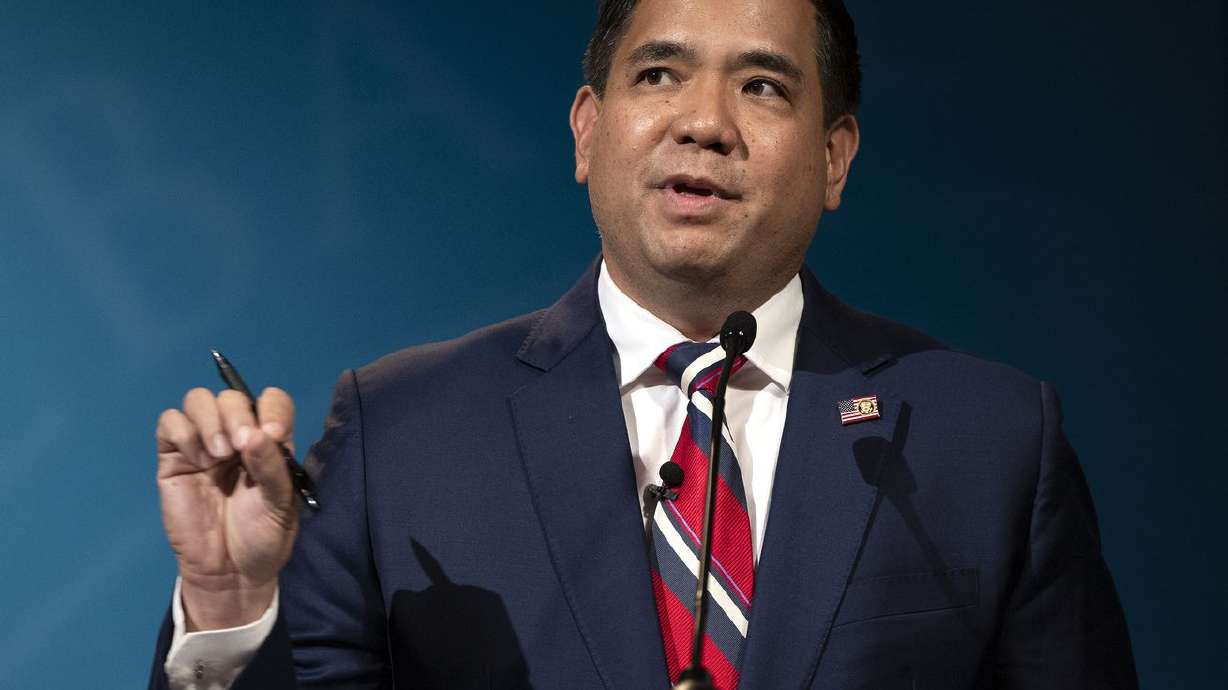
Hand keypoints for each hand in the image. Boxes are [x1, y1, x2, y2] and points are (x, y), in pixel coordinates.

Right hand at [156, 387, 299, 630]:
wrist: (229, 571)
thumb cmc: (262, 536)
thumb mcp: (280, 504)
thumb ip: (271, 467)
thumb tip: (257, 433)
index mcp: (268, 441)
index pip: (271, 401)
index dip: (271, 408)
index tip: (273, 433)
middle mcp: (236, 435)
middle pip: (231, 397)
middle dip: (237, 415)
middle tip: (240, 446)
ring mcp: (203, 444)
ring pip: (199, 400)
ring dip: (210, 420)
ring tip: (218, 455)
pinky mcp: (173, 458)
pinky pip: (170, 422)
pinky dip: (183, 432)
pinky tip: (198, 461)